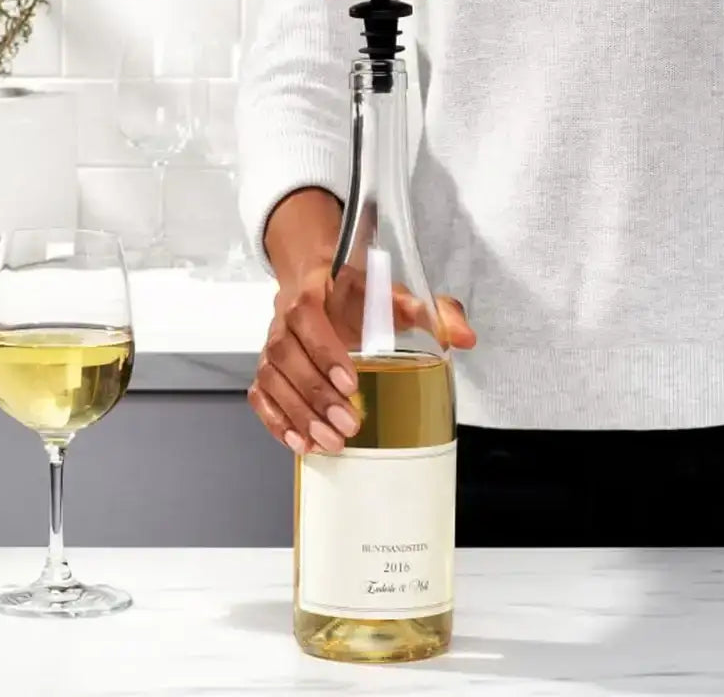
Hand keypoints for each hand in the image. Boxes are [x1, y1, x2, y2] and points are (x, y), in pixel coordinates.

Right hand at [247, 261, 475, 454]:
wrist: (317, 280)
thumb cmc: (358, 292)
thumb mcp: (396, 293)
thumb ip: (433, 311)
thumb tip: (464, 338)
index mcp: (315, 290)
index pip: (308, 317)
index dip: (324, 351)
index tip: (351, 383)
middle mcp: (285, 317)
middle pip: (286, 354)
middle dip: (316, 395)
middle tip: (348, 425)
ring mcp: (272, 343)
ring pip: (271, 378)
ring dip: (297, 413)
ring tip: (328, 442)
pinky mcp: (268, 367)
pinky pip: (260, 394)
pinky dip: (274, 421)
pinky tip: (298, 443)